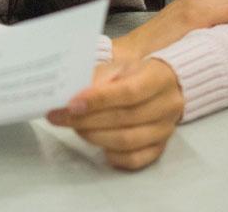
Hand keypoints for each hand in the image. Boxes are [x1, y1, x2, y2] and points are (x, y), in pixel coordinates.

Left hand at [47, 59, 183, 169]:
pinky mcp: (160, 148)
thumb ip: (98, 78)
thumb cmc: (133, 74)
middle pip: (125, 118)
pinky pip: (135, 159)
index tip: (71, 104)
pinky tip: (96, 144)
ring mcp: (165, 130)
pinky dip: (112, 155)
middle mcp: (167, 105)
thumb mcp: (117, 67)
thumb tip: (72, 97)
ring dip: (95, 136)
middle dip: (87, 119)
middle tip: (60, 117)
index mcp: (158, 78)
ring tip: (74, 128)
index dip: (98, 100)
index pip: (128, 92)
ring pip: (128, 141)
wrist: (161, 85)